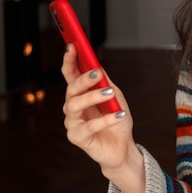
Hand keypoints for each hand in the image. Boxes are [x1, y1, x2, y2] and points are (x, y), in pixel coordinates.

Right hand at [61, 44, 139, 173]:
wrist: (122, 146)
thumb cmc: (116, 118)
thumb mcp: (114, 96)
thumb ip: (104, 82)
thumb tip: (96, 64)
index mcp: (80, 93)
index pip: (70, 74)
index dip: (69, 60)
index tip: (72, 45)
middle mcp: (72, 107)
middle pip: (71, 89)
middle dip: (83, 79)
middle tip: (97, 72)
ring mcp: (72, 122)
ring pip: (76, 106)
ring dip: (94, 97)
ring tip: (110, 93)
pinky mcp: (77, 138)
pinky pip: (89, 127)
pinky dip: (105, 119)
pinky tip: (119, 114)